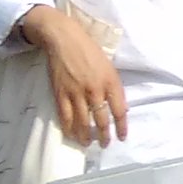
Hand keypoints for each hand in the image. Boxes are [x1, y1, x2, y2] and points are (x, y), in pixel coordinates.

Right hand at [20, 6, 126, 147]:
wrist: (64, 39)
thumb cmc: (89, 50)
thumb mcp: (109, 67)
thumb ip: (114, 87)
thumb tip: (118, 108)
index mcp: (110, 82)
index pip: (119, 110)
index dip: (121, 127)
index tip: (122, 137)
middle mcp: (95, 90)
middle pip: (101, 120)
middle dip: (104, 136)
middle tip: (104, 144)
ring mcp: (76, 93)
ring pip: (82, 122)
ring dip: (86, 136)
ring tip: (88, 144)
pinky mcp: (60, 93)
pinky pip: (65, 116)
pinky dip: (69, 128)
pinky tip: (72, 135)